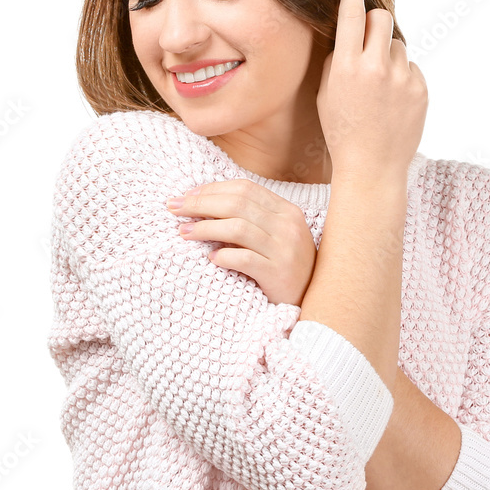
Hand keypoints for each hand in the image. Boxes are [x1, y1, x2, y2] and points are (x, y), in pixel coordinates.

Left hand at [167, 180, 317, 306]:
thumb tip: (205, 205)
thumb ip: (251, 218)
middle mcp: (287, 225)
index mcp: (286, 210)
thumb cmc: (287, 266)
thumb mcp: (275, 235)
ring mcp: (285, 249)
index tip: (187, 196)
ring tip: (183, 232)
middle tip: (174, 208)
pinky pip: (245, 259)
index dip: (212, 189)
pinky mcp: (279, 274)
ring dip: (205, 227)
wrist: (314, 300)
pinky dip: (223, 255)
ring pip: (238, 228)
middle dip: (200, 203)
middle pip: (237, 203)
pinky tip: (210, 258)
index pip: (244, 189)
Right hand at [317, 0, 427, 180]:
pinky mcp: (421, 90)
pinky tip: (393, 103)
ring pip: (398, 46)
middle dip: (375, 23)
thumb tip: (353, 32)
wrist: (371, 167)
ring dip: (389, 57)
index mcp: (347, 68)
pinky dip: (402, 78)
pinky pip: (411, 69)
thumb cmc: (343, 130)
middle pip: (382, 19)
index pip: (350, 16)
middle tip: (369, 40)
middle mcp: (377, 68)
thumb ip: (338, 59)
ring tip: (380, 88)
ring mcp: (403, 79)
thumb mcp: (327, 93)